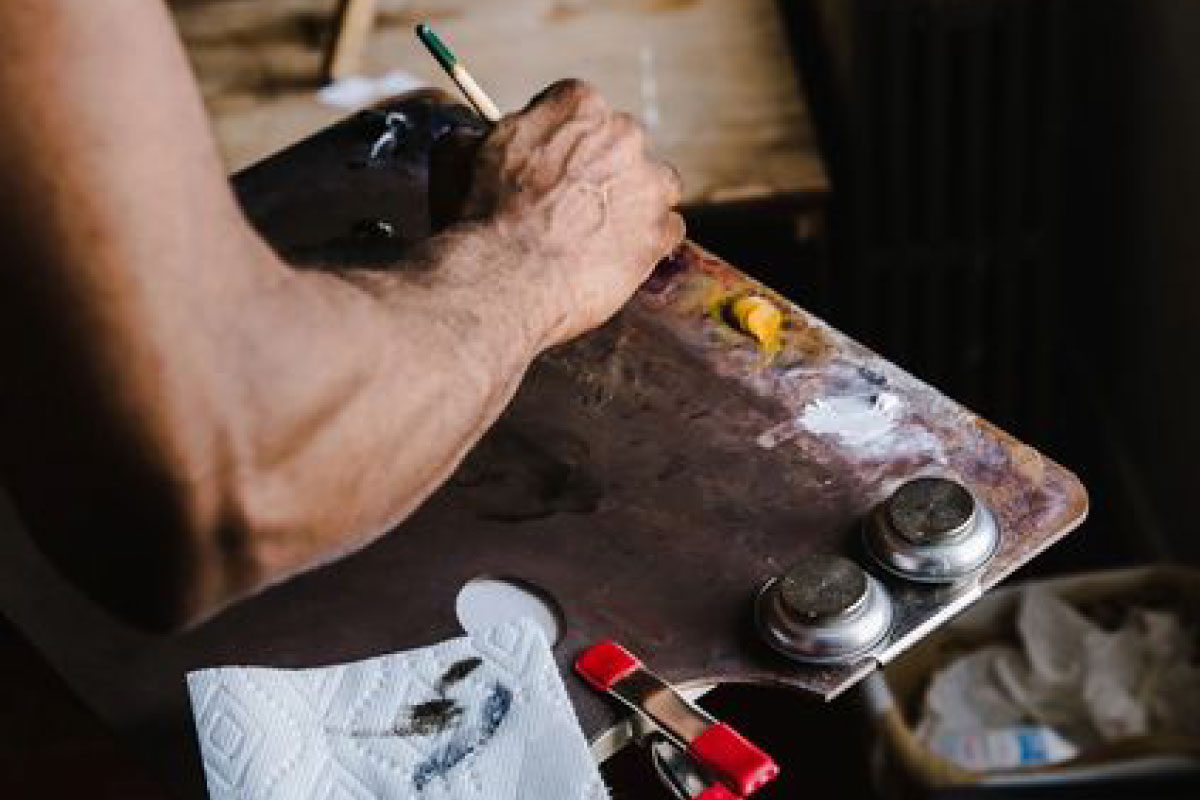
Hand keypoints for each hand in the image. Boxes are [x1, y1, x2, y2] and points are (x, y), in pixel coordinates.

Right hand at [462, 79, 684, 346]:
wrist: (502, 280)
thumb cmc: (476, 217)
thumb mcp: (457, 155)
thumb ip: (479, 135)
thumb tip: (476, 137)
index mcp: (577, 104)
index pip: (579, 109)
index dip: (561, 141)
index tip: (549, 166)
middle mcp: (623, 134)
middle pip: (621, 146)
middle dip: (601, 170)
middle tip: (570, 205)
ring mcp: (648, 185)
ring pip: (654, 185)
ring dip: (633, 203)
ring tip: (596, 235)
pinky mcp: (660, 232)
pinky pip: (666, 230)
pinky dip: (645, 243)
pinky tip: (612, 259)